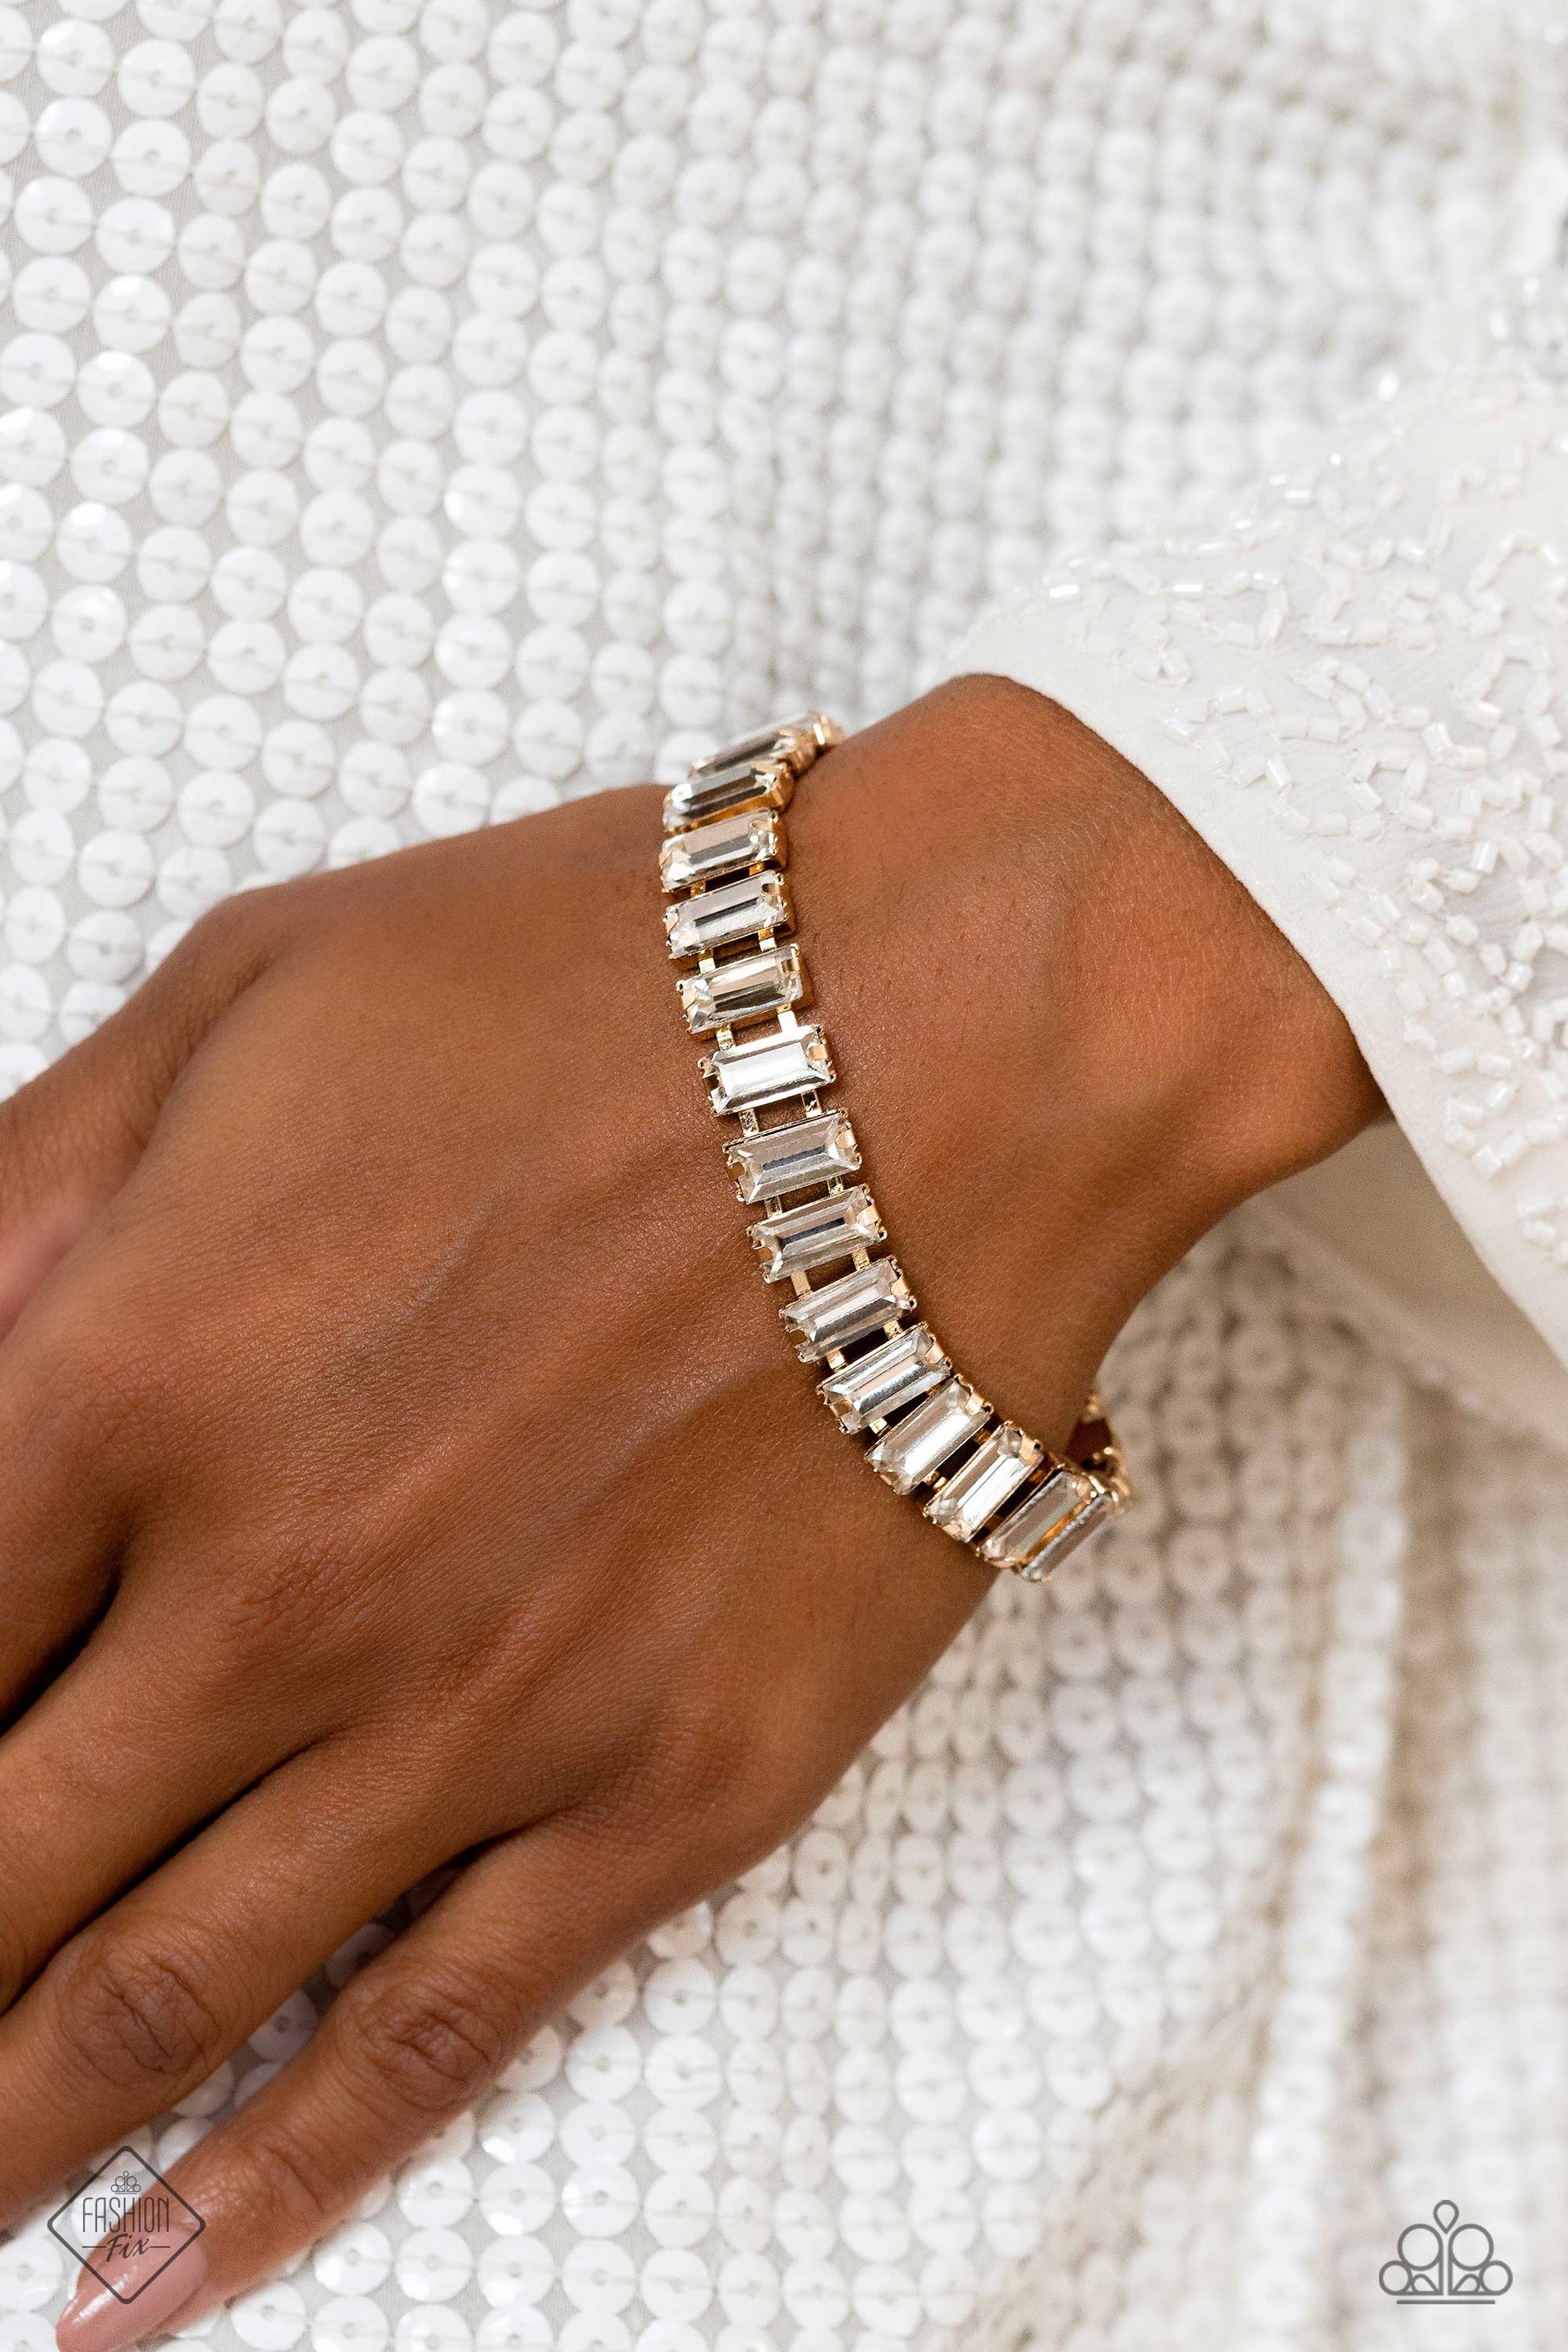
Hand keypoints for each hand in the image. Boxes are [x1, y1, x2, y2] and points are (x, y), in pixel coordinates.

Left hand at [0, 677, 1377, 2344]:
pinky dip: (264, 2196)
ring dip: (0, 2133)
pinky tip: (145, 2289)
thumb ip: (19, 1192)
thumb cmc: (601, 981)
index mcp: (126, 1369)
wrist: (954, 1037)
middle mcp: (272, 1587)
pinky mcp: (663, 1792)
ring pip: (154, 2007)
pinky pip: (425, 2040)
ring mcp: (474, 1714)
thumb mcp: (242, 994)